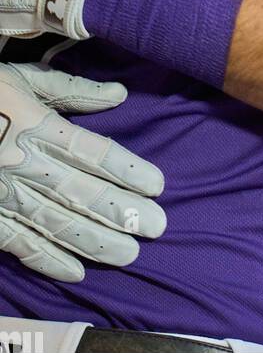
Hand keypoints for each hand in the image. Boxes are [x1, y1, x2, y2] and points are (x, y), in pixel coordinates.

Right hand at [0, 62, 165, 282]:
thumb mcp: (23, 79)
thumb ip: (73, 90)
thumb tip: (119, 94)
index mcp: (36, 125)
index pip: (91, 151)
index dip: (126, 170)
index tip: (157, 185)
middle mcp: (21, 162)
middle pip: (79, 191)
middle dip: (121, 212)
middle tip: (157, 227)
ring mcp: (2, 193)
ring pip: (54, 222)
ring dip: (93, 241)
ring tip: (128, 254)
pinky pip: (17, 243)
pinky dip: (46, 260)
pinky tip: (76, 273)